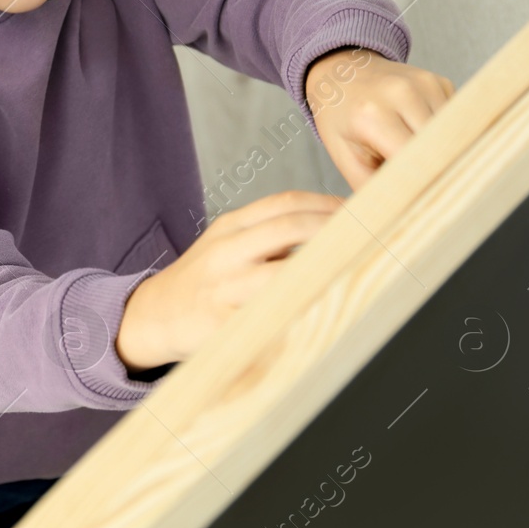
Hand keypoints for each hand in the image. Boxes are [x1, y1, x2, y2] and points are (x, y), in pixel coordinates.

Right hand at [116, 190, 343, 369]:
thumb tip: (334, 234)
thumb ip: (267, 236)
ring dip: (327, 270)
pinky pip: (272, 316)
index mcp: (230, 227)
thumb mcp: (225, 245)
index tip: (363, 211)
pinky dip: (303, 311)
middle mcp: (226, 252)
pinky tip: (329, 311)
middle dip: (337, 229)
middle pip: (290, 228)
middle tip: (376, 235)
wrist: (152, 316)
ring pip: (285, 273)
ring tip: (362, 270)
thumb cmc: (203, 280)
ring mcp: (225, 288)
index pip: (286, 203)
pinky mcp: (224, 323)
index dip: (329, 204)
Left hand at [305, 47, 454, 189]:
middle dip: (434, 170)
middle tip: (428, 189)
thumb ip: (369, 186)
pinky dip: (444, 134)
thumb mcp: (343, 155)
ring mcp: (425, 84)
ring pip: (452, 134)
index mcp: (372, 115)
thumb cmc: (340, 117)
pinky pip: (454, 119)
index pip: (411, 159)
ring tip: (420, 157)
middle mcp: (402, 94)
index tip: (422, 202)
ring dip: (441, 151)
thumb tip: (396, 215)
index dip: (419, 183)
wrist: (341, 73)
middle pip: (437, 147)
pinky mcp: (440, 82)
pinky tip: (423, 135)